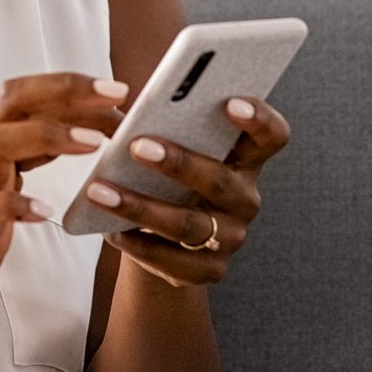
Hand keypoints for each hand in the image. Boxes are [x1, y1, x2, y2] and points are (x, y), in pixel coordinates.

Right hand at [0, 72, 127, 319]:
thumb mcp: (3, 171)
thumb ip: (34, 145)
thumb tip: (85, 124)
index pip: (27, 92)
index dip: (72, 86)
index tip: (116, 89)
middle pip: (13, 98)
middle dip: (66, 92)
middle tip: (116, 97)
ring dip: (48, 135)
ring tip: (94, 142)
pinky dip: (18, 203)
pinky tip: (47, 211)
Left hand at [88, 94, 290, 286]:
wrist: (163, 238)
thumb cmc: (166, 177)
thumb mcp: (173, 148)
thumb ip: (164, 127)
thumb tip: (118, 104)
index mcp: (244, 158)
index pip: (271, 136)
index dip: (259, 119)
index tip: (231, 102)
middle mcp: (245, 198)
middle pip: (221, 181)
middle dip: (178, 163)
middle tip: (137, 146)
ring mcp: (230, 237)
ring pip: (189, 224)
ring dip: (141, 206)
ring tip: (100, 192)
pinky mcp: (209, 269)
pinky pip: (172, 259)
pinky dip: (137, 244)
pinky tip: (110, 230)